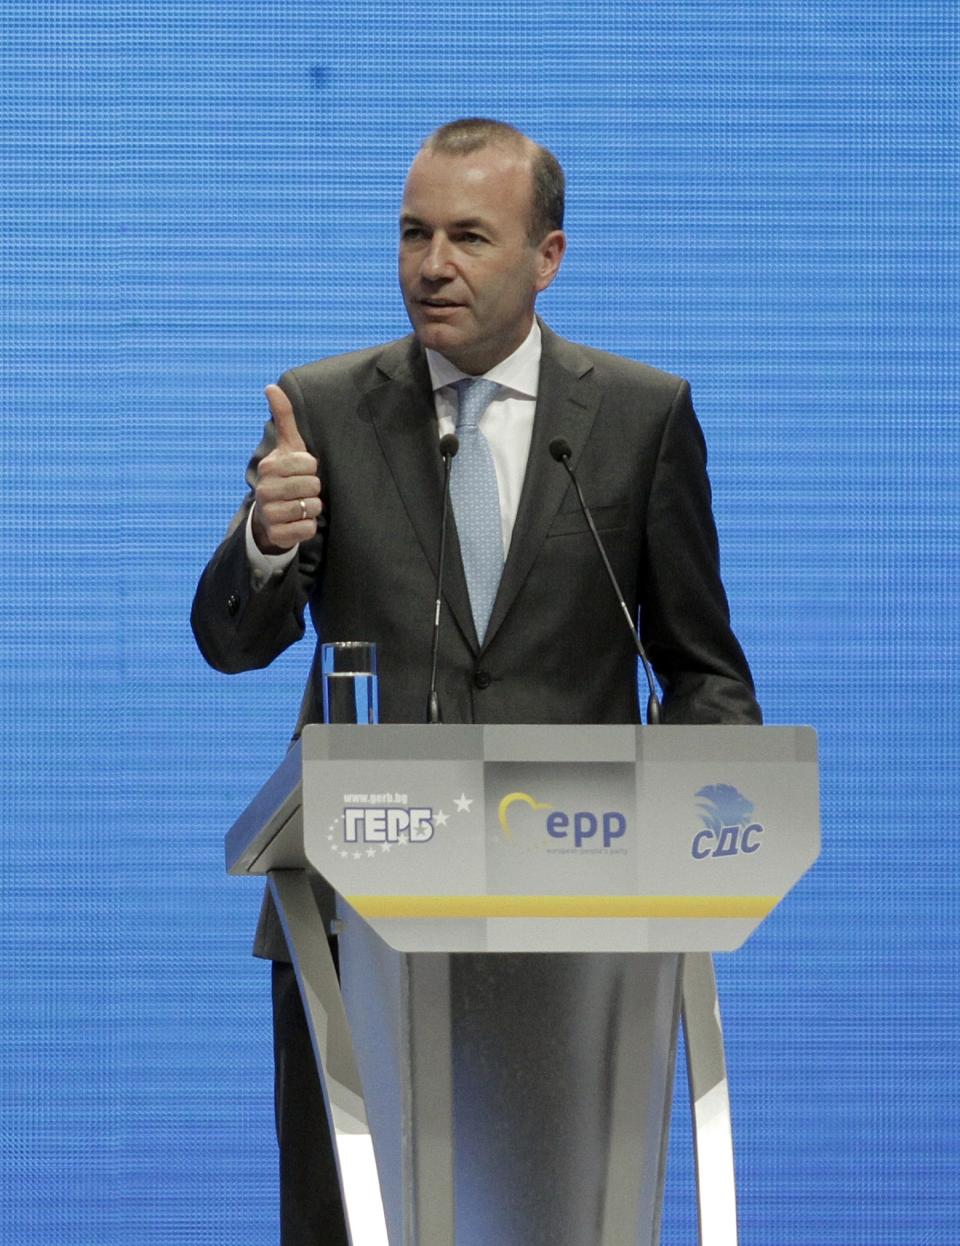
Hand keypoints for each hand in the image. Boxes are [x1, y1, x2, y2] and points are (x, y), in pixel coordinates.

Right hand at [251, 385, 322, 553]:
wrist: (270, 516)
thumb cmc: (285, 475)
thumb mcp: (287, 447)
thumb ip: (283, 417)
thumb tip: (271, 387)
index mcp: (269, 466)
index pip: (309, 464)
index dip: (311, 469)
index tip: (301, 472)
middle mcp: (264, 490)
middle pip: (313, 485)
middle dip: (313, 489)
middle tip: (302, 491)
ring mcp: (269, 513)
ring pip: (311, 507)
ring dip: (312, 507)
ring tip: (299, 505)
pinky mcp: (277, 535)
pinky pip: (307, 528)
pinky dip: (308, 526)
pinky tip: (297, 522)